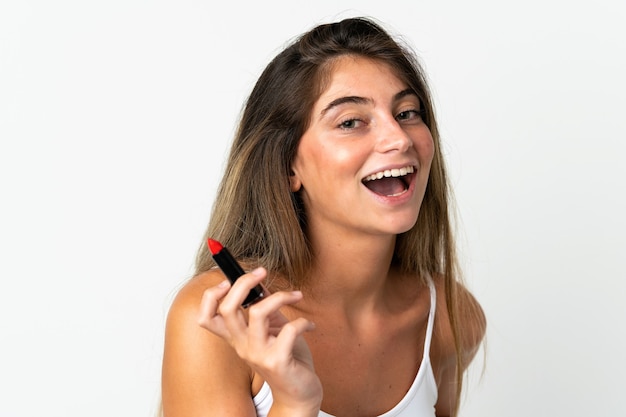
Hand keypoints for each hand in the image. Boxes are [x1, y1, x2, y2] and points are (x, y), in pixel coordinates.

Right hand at [198, 267, 322, 412]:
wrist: (299, 394)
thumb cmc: (287, 359)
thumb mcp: (272, 330)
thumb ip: (265, 310)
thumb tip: (261, 284)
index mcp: (236, 338)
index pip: (206, 317)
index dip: (211, 296)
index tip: (227, 280)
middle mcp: (242, 346)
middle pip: (227, 308)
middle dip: (243, 283)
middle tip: (262, 272)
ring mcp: (258, 354)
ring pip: (257, 312)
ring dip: (281, 297)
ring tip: (296, 296)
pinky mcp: (278, 361)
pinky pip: (289, 329)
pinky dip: (303, 321)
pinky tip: (309, 326)